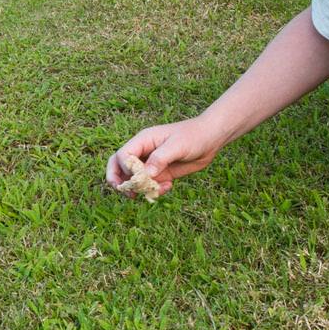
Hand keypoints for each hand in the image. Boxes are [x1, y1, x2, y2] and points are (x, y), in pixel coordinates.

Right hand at [104, 117, 224, 198]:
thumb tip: (146, 173)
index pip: (123, 155)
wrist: (210, 139)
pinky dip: (155, 190)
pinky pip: (150, 185)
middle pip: (119, 166)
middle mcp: (143, 152)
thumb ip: (161, 158)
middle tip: (127, 193)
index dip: (125, 168)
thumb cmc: (193, 136)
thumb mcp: (178, 145)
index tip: (138, 176)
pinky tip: (169, 186)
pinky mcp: (161, 174)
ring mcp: (151, 164)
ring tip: (149, 193)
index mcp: (143, 141)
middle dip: (118, 180)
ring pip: (133, 179)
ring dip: (138, 189)